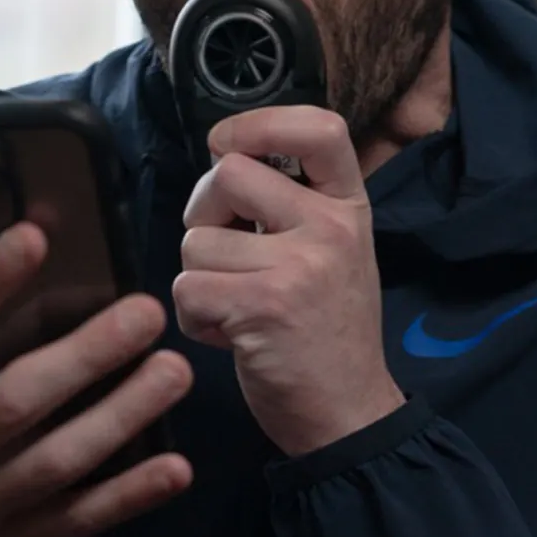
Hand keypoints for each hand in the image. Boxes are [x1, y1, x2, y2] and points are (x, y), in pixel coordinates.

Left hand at [173, 106, 404, 456]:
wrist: (348, 413)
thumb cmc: (326, 328)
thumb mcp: (334, 249)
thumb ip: (292, 202)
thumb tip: (222, 156)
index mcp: (349, 205)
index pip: (320, 127)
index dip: (260, 122)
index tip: (228, 145)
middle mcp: (330, 227)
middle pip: (227, 173)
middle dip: (204, 213)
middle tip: (226, 253)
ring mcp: (299, 266)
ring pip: (195, 240)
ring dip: (198, 277)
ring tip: (236, 305)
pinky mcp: (263, 307)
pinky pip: (187, 287)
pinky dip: (193, 316)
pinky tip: (229, 333)